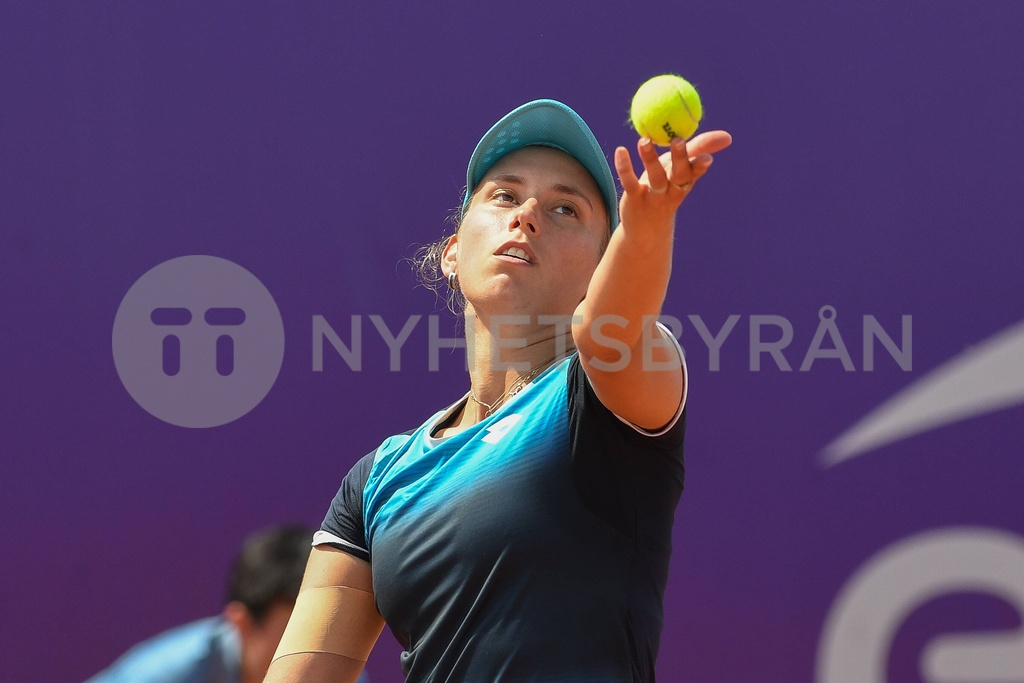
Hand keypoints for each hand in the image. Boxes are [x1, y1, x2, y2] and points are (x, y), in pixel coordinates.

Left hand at [613, 130, 731, 233]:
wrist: (647, 229)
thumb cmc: (666, 190)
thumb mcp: (682, 170)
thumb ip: (700, 150)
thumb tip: (728, 137)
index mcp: (685, 181)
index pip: (695, 172)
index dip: (700, 165)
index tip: (707, 157)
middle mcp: (671, 189)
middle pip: (678, 174)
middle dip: (680, 158)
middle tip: (678, 141)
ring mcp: (653, 194)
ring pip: (654, 177)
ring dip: (650, 159)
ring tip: (644, 140)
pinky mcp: (634, 198)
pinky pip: (629, 181)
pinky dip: (624, 167)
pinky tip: (620, 150)